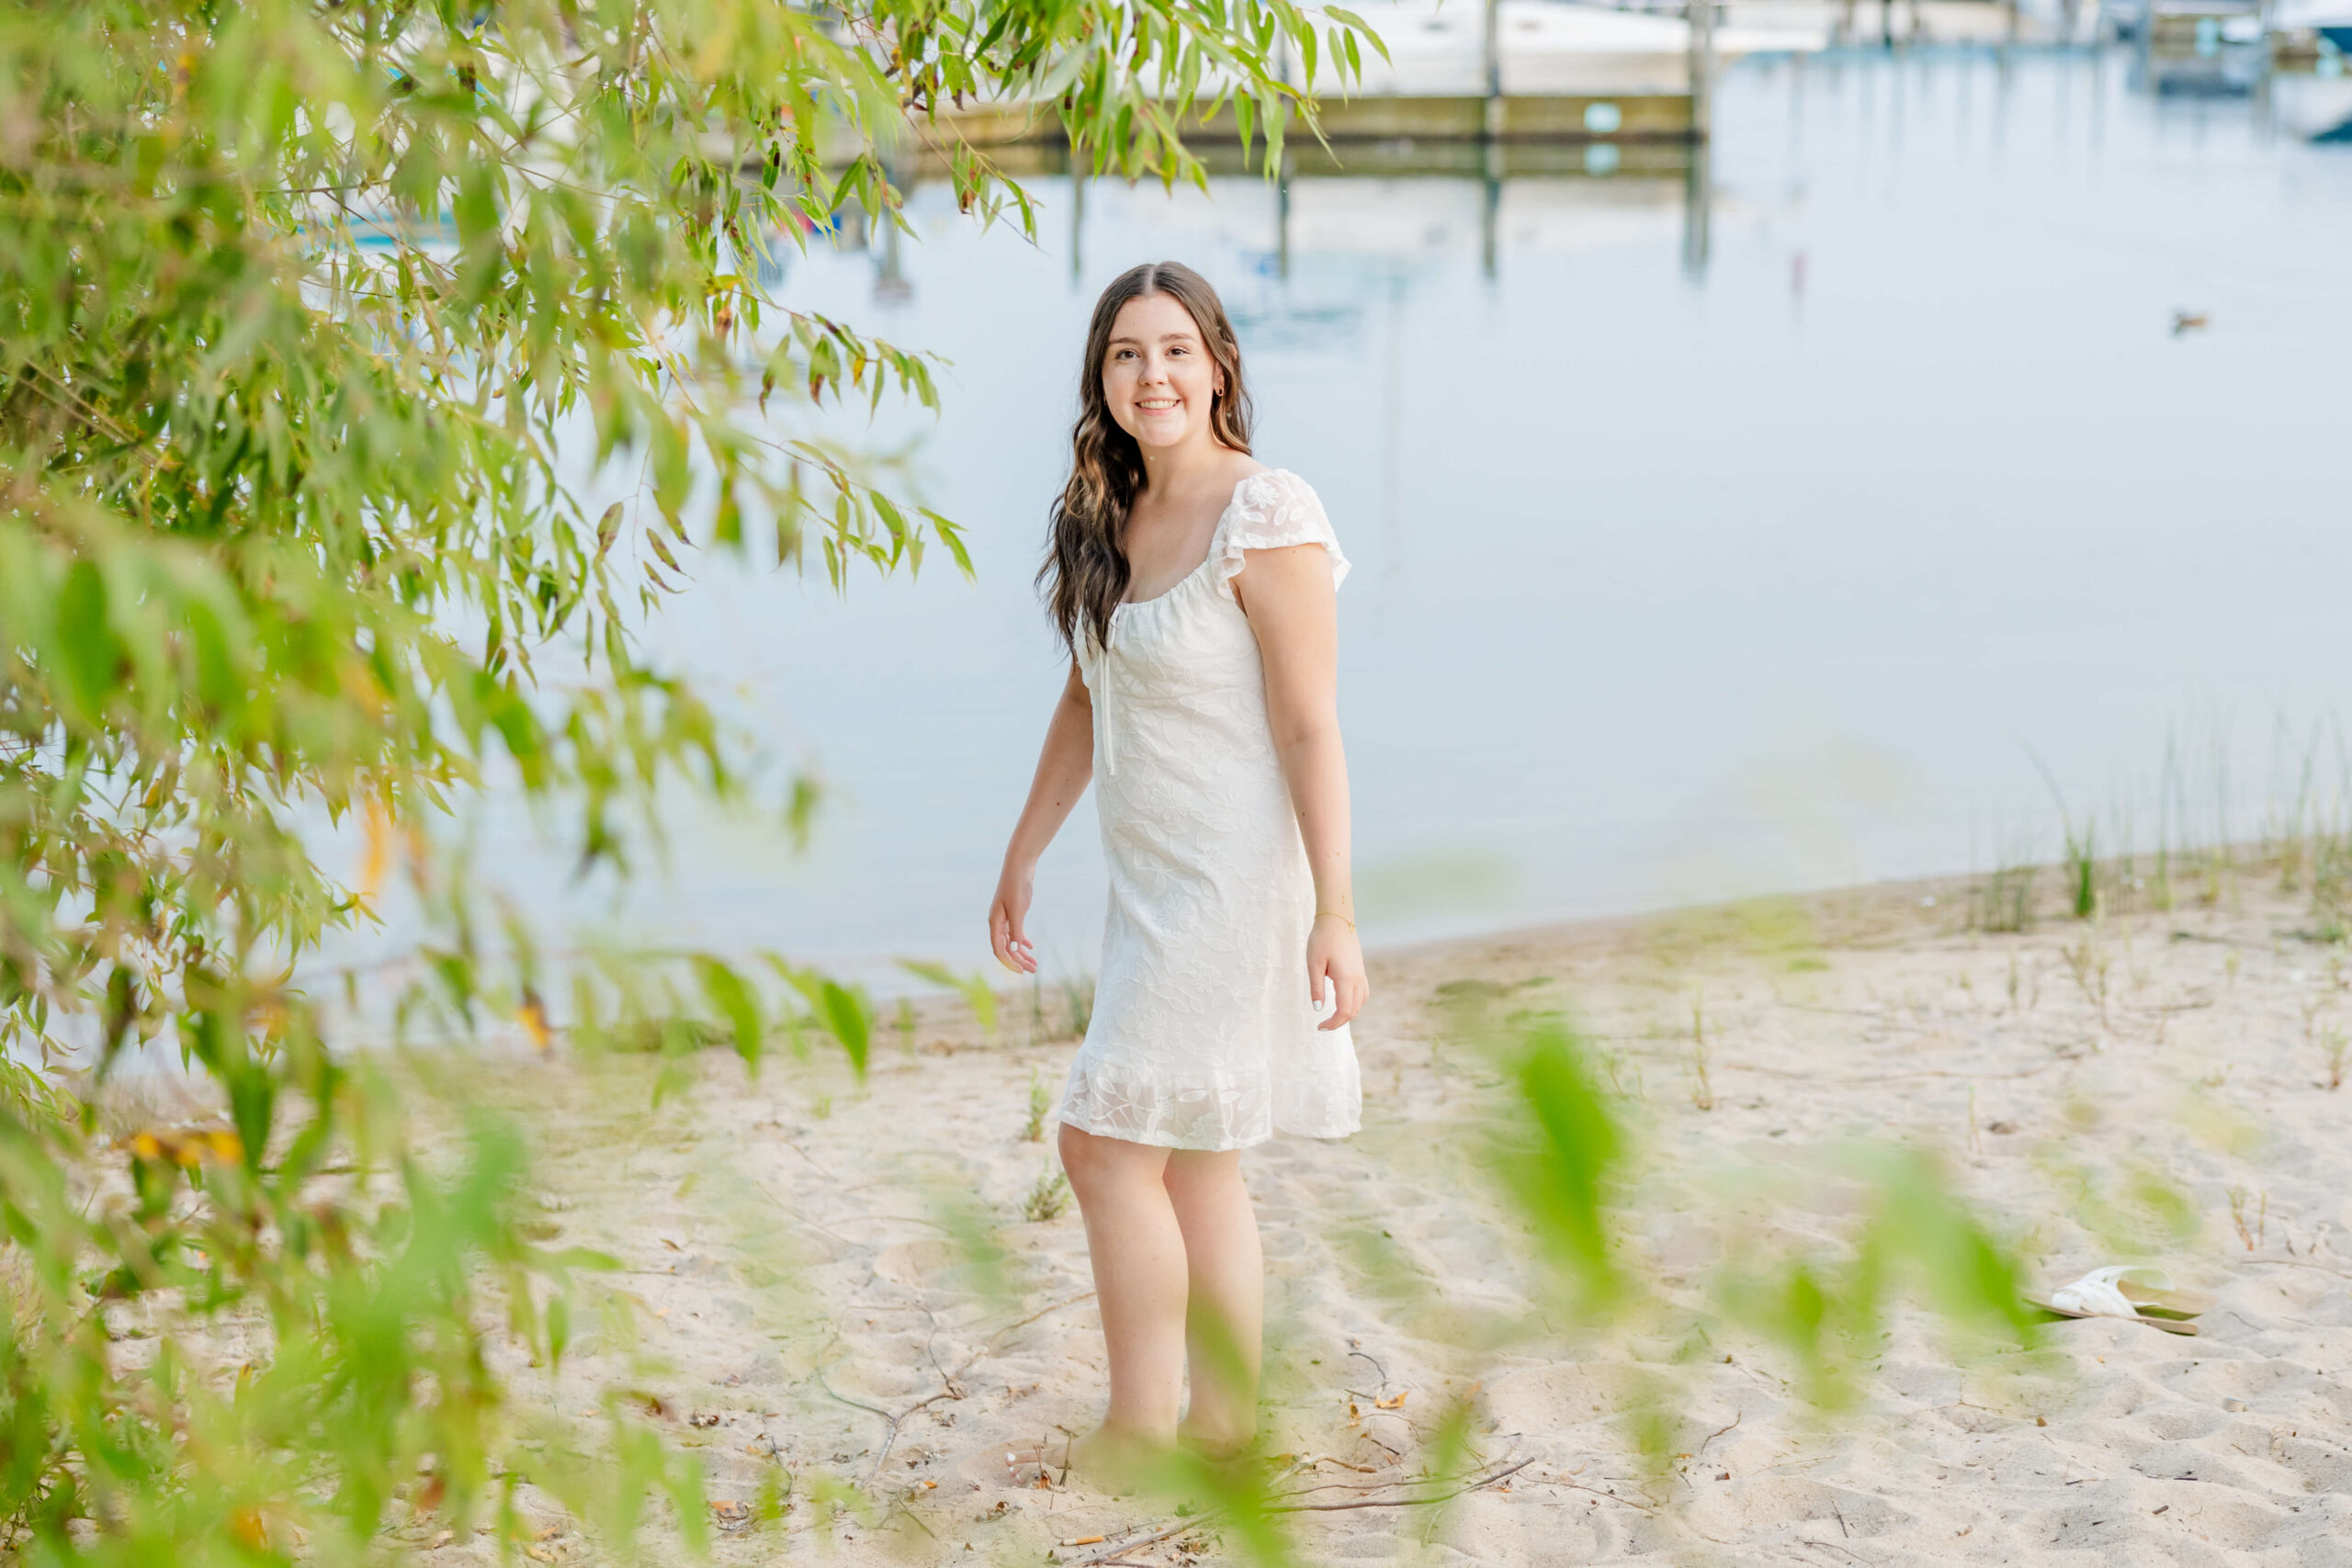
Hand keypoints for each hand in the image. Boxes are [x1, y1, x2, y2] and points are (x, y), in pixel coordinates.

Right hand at [990, 863, 1037, 974]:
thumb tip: (1015, 949)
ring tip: (1035, 963)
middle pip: (1006, 948)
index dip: (1009, 962)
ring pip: (1011, 941)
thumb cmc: (1016, 886)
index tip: (1021, 971)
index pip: (999, 949)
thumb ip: (1016, 930)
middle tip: (1033, 970)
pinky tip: (1031, 947)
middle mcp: (997, 923)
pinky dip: (1023, 941)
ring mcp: (1004, 918)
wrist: (1019, 867)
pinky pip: (1015, 932)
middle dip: (1019, 961)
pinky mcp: (1012, 913)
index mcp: (995, 923)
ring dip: (1022, 953)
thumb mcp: (1018, 910)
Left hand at [1307, 913, 1367, 1030]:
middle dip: (1339, 1021)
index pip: (1344, 1011)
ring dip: (1348, 1013)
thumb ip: (1316, 988)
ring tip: (1332, 1016)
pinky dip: (1354, 1003)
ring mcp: (1361, 974)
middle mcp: (1357, 979)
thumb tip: (1318, 1009)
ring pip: (1360, 1003)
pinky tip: (1343, 1002)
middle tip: (1322, 1025)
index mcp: (1346, 979)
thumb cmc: (1322, 939)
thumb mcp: (1314, 964)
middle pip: (1353, 1010)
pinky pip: (1362, 993)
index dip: (1333, 1023)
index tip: (1320, 1027)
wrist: (1337, 919)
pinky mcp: (1361, 970)